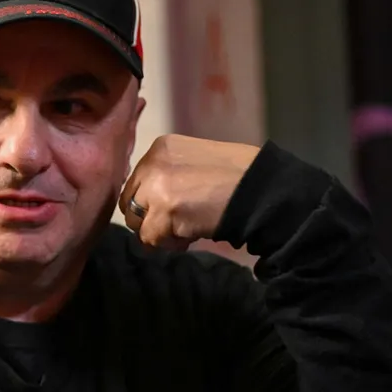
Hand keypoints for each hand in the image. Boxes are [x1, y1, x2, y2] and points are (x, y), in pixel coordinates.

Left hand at [119, 134, 260, 249]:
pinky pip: (151, 239)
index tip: (173, 209)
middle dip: (150, 219)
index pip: (136, 183)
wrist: (261, 188)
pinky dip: (170, 243)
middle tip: (178, 224)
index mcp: (160, 147)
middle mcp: (152, 164)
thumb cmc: (238, 174)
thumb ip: (170, 173)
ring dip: (160, 233)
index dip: (151, 202)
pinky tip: (192, 235)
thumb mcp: (196, 160)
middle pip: (130, 204)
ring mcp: (156, 188)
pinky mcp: (164, 212)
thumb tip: (151, 200)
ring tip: (188, 228)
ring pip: (138, 224)